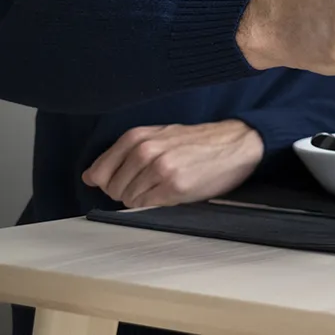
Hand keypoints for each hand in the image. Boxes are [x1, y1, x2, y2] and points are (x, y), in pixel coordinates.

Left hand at [82, 121, 263, 208]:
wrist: (237, 143)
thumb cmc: (197, 142)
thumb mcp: (159, 135)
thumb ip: (125, 152)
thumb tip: (90, 177)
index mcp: (138, 137)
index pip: (98, 172)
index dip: (109, 182)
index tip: (125, 181)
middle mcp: (145, 151)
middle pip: (113, 188)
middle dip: (127, 191)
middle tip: (152, 184)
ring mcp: (159, 169)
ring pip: (129, 199)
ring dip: (143, 199)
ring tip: (165, 186)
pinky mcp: (174, 186)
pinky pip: (146, 206)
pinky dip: (155, 204)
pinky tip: (172, 192)